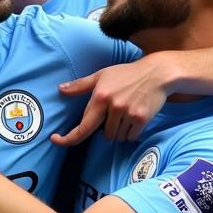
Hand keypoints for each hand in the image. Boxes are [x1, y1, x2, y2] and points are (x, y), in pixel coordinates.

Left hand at [53, 53, 170, 145]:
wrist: (157, 73)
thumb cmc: (127, 74)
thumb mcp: (102, 75)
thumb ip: (81, 85)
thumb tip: (61, 89)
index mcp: (100, 97)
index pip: (82, 126)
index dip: (67, 138)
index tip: (55, 140)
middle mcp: (113, 106)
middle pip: (103, 135)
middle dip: (106, 128)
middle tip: (115, 113)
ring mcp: (128, 113)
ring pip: (117, 137)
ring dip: (120, 131)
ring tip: (126, 113)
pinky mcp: (142, 119)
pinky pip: (131, 137)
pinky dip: (131, 132)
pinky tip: (134, 117)